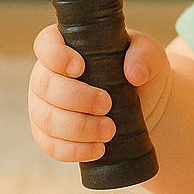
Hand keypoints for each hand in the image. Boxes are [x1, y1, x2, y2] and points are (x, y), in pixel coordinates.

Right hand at [27, 24, 170, 163]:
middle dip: (76, 98)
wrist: (144, 106)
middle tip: (107, 105)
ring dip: (78, 127)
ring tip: (109, 131)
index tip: (80, 68)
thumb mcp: (150, 55)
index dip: (56, 56)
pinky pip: (50, 145)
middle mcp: (47, 75)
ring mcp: (44, 106)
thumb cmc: (139, 71)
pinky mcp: (49, 135)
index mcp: (65, 47)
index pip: (46, 44)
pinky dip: (74, 150)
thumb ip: (145, 54)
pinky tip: (97, 149)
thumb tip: (134, 73)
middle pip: (44, 85)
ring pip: (46, 118)